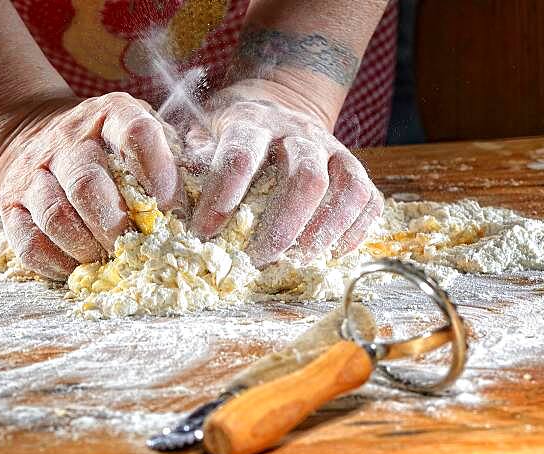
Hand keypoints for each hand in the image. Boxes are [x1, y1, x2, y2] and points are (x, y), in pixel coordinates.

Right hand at [0, 93, 184, 279]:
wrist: (30, 132)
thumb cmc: (108, 146)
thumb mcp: (143, 135)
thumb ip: (173, 161)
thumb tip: (203, 209)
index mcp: (110, 115)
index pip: (136, 135)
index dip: (157, 175)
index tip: (172, 210)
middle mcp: (67, 140)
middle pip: (88, 184)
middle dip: (117, 226)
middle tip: (138, 248)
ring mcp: (33, 172)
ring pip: (56, 216)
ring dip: (87, 248)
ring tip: (109, 259)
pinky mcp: (10, 205)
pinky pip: (28, 242)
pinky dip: (56, 263)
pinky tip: (80, 269)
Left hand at [187, 79, 381, 266]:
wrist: (280, 101)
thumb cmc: (232, 128)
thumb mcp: (204, 129)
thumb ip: (192, 158)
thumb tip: (175, 195)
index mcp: (253, 121)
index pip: (241, 157)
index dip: (222, 197)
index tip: (204, 233)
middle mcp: (299, 133)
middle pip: (305, 177)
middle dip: (283, 225)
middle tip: (259, 259)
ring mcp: (333, 150)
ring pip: (346, 187)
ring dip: (325, 230)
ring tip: (300, 260)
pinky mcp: (355, 168)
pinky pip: (368, 199)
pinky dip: (355, 231)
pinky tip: (330, 254)